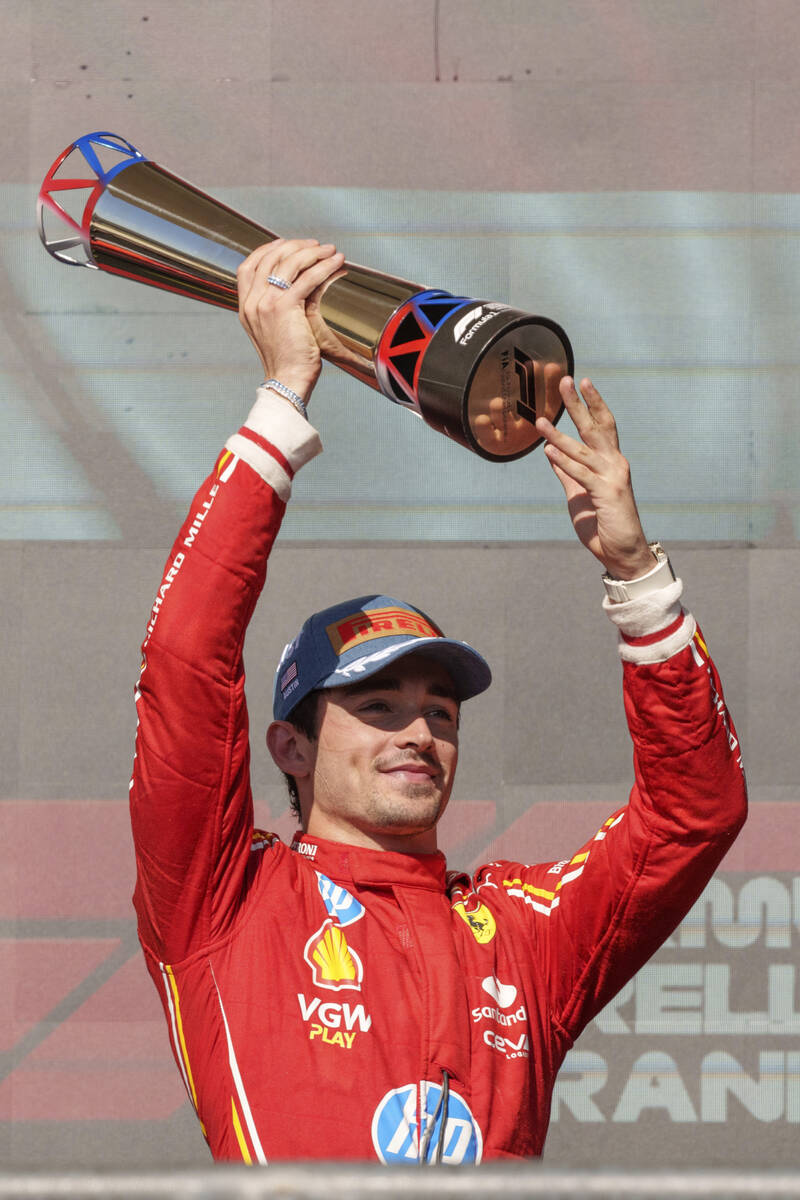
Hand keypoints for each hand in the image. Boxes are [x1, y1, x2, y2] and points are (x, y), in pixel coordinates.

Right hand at [237, 239, 345, 401]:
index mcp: (245, 307)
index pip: (248, 266)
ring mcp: (265, 303)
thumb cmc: (287, 361)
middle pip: (269, 259)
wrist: (287, 380)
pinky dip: (323, 267)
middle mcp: (252, 302)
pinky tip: (336, 263)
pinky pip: (306, 278)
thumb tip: (295, 290)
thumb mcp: (271, 331)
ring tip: (329, 251)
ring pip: (288, 264)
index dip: (266, 250)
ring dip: (311, 252)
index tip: (285, 244)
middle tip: (314, 245)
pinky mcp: (284, 308)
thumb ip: (273, 310)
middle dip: (293, 246)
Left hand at [535, 377, 654, 579]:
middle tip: (565, 381)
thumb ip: (567, 473)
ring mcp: (612, 478)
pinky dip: (564, 462)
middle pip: (596, 427)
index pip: (602, 426)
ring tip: (540, 422)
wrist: (622, 553)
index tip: (580, 381)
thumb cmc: (602, 524)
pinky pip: (581, 475)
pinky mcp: (606, 494)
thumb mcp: (578, 495)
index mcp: (610, 462)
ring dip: (559, 436)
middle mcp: (615, 464)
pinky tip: (548, 451)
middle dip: (579, 404)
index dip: (592, 403)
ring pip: (583, 450)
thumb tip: (550, 452)